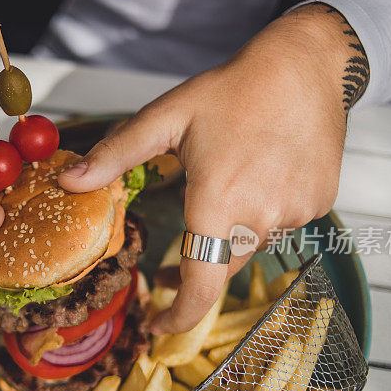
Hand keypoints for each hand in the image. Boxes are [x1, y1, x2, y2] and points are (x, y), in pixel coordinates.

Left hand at [59, 4, 368, 334]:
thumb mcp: (166, 117)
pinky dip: (264, 215)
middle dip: (196, 270)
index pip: (202, 283)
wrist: (305, 66)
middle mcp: (262, 215)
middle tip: (171, 269)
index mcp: (219, 200)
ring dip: (232, 234)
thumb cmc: (231, 90)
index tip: (159, 324)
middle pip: (222, 265)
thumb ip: (116, 155)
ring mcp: (297, 212)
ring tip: (226, 187)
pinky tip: (261, 177)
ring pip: (252, 245)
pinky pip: (283, 226)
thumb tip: (69, 183)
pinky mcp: (320, 204)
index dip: (180, 315)